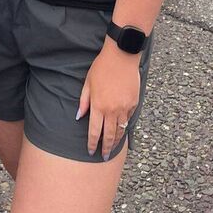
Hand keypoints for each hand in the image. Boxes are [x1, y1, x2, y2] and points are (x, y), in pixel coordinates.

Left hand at [77, 40, 140, 159]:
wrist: (122, 55)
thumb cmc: (102, 67)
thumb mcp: (88, 82)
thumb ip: (84, 101)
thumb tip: (78, 116)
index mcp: (98, 106)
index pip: (94, 131)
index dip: (92, 143)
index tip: (91, 152)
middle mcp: (112, 110)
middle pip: (109, 135)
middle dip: (106, 148)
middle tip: (104, 156)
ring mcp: (124, 107)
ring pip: (121, 129)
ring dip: (117, 140)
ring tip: (113, 147)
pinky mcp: (134, 103)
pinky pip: (129, 117)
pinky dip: (125, 124)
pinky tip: (122, 128)